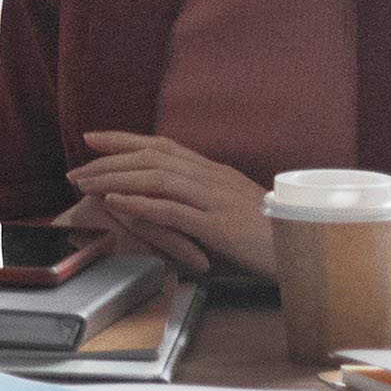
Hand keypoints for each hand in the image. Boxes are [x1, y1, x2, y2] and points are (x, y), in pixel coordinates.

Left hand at [68, 130, 276, 279]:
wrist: (314, 253)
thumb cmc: (275, 236)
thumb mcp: (237, 208)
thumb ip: (205, 198)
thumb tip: (169, 197)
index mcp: (217, 173)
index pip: (163, 146)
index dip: (124, 139)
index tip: (92, 138)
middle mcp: (214, 179)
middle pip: (152, 157)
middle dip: (109, 160)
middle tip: (76, 168)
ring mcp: (217, 201)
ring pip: (157, 178)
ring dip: (115, 178)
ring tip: (85, 184)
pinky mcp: (220, 227)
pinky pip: (173, 210)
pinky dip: (141, 203)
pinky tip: (116, 202)